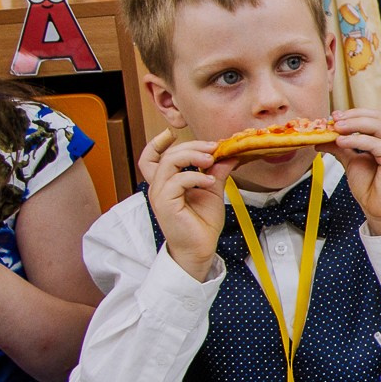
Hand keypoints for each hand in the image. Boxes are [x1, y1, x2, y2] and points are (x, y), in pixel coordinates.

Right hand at [138, 129, 229, 281]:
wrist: (201, 248)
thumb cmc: (202, 223)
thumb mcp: (211, 190)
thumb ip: (216, 171)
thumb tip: (230, 154)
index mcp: (165, 181)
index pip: (151, 157)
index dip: (157, 143)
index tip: (173, 133)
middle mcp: (158, 186)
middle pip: (167, 154)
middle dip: (191, 146)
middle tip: (213, 147)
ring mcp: (160, 194)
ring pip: (169, 162)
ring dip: (192, 156)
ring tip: (211, 160)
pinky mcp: (165, 203)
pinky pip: (177, 180)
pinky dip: (195, 176)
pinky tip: (210, 181)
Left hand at [326, 109, 380, 236]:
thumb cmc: (372, 189)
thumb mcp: (352, 162)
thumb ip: (341, 148)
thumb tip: (323, 138)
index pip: (372, 117)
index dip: (353, 113)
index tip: (333, 117)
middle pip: (375, 117)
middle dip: (352, 116)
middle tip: (333, 119)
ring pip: (377, 126)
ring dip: (354, 124)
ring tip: (335, 128)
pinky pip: (375, 143)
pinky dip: (356, 140)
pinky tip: (342, 142)